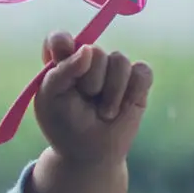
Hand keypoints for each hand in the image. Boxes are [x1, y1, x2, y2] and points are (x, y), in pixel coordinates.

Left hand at [21, 31, 150, 192]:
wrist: (90, 153)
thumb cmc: (65, 125)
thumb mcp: (51, 100)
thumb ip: (62, 72)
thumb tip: (88, 50)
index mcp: (62, 62)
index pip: (60, 39)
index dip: (62, 43)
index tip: (62, 54)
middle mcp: (88, 60)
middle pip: (95, 51)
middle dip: (90, 81)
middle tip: (85, 101)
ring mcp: (114, 69)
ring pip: (119, 60)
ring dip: (111, 93)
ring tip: (104, 112)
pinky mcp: (137, 80)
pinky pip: (142, 70)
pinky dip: (133, 92)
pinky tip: (124, 107)